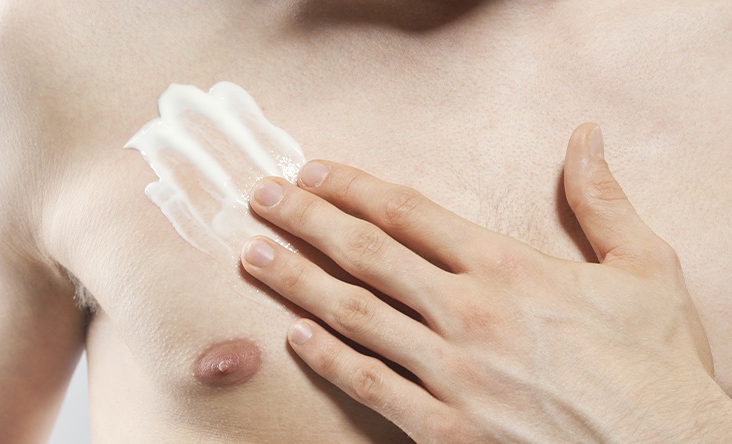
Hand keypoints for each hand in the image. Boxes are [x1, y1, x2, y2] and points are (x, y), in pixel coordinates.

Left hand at [240, 123, 731, 442]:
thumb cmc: (658, 369)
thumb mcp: (646, 269)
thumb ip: (603, 201)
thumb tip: (587, 139)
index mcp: (510, 268)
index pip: (410, 213)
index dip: (353, 187)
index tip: (313, 172)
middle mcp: (470, 313)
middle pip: (367, 254)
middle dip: (306, 221)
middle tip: (260, 199)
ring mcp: (454, 373)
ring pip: (356, 316)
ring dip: (298, 283)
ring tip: (254, 257)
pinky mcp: (447, 429)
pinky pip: (373, 387)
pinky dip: (330, 360)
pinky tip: (296, 339)